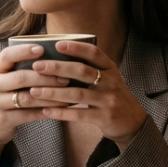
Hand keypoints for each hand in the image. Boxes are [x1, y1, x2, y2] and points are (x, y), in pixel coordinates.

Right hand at [0, 44, 69, 166]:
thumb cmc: (4, 97)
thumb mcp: (6, 80)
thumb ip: (21, 69)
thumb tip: (54, 57)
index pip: (7, 55)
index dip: (24, 51)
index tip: (42, 49)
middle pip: (21, 77)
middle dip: (46, 77)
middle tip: (65, 77)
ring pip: (27, 98)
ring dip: (49, 95)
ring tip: (67, 94)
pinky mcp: (2, 120)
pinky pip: (28, 114)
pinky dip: (46, 111)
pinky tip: (59, 108)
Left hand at [27, 41, 148, 148]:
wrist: (132, 122)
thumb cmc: (111, 96)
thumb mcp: (106, 79)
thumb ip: (88, 70)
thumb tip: (56, 59)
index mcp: (110, 69)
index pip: (94, 53)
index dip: (76, 47)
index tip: (57, 44)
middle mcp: (111, 82)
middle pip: (82, 71)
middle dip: (58, 67)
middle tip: (37, 66)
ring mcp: (108, 100)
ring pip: (77, 94)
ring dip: (54, 92)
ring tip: (34, 91)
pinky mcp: (104, 117)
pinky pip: (79, 114)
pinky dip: (61, 113)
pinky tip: (46, 111)